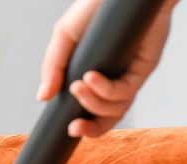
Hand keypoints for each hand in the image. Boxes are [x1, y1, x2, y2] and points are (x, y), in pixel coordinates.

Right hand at [37, 0, 178, 137]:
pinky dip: (106, 89)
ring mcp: (129, 75)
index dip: (80, 124)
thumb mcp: (66, 36)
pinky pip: (125, 91)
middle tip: (73, 127)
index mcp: (94, 76)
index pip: (89, 109)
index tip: (66, 128)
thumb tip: (43, 97)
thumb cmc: (96, 9)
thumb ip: (54, 67)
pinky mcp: (143, 68)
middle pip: (106, 118)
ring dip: (94, 104)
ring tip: (79, 86)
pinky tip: (91, 77)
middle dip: (91, 129)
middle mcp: (113, 80)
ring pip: (116, 109)